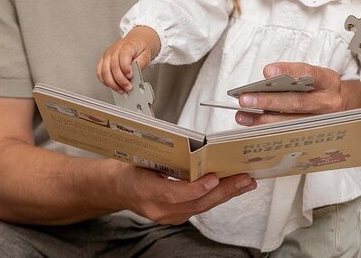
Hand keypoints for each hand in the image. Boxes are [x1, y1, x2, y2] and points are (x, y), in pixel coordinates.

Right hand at [96, 26, 159, 92]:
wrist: (136, 41)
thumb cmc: (140, 48)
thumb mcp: (146, 54)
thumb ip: (140, 64)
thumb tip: (135, 74)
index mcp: (127, 46)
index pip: (123, 56)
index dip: (126, 68)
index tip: (130, 76)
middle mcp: (115, 49)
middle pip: (113, 66)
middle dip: (120, 80)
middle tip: (128, 87)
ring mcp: (107, 54)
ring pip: (104, 71)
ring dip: (112, 83)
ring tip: (121, 89)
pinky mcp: (103, 60)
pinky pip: (99, 72)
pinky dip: (105, 81)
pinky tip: (112, 85)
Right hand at [113, 161, 256, 223]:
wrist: (116, 187)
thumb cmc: (129, 168)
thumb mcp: (142, 156)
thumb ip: (166, 155)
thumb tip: (194, 145)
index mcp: (147, 191)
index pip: (175, 194)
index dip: (196, 188)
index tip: (213, 178)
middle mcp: (159, 209)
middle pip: (196, 203)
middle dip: (223, 190)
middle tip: (242, 179)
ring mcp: (168, 216)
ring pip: (202, 207)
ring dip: (225, 194)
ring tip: (244, 183)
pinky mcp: (176, 216)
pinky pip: (200, 207)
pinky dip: (216, 196)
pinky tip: (230, 188)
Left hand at [234, 62, 360, 125]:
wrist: (346, 108)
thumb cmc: (321, 89)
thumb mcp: (313, 77)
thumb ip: (293, 77)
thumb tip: (264, 81)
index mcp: (328, 81)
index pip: (309, 73)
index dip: (288, 72)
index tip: (268, 71)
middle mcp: (329, 103)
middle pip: (297, 102)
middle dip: (268, 101)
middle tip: (245, 99)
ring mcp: (324, 123)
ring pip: (291, 123)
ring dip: (264, 120)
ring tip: (243, 115)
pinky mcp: (317, 138)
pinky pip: (291, 136)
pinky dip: (270, 132)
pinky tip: (253, 127)